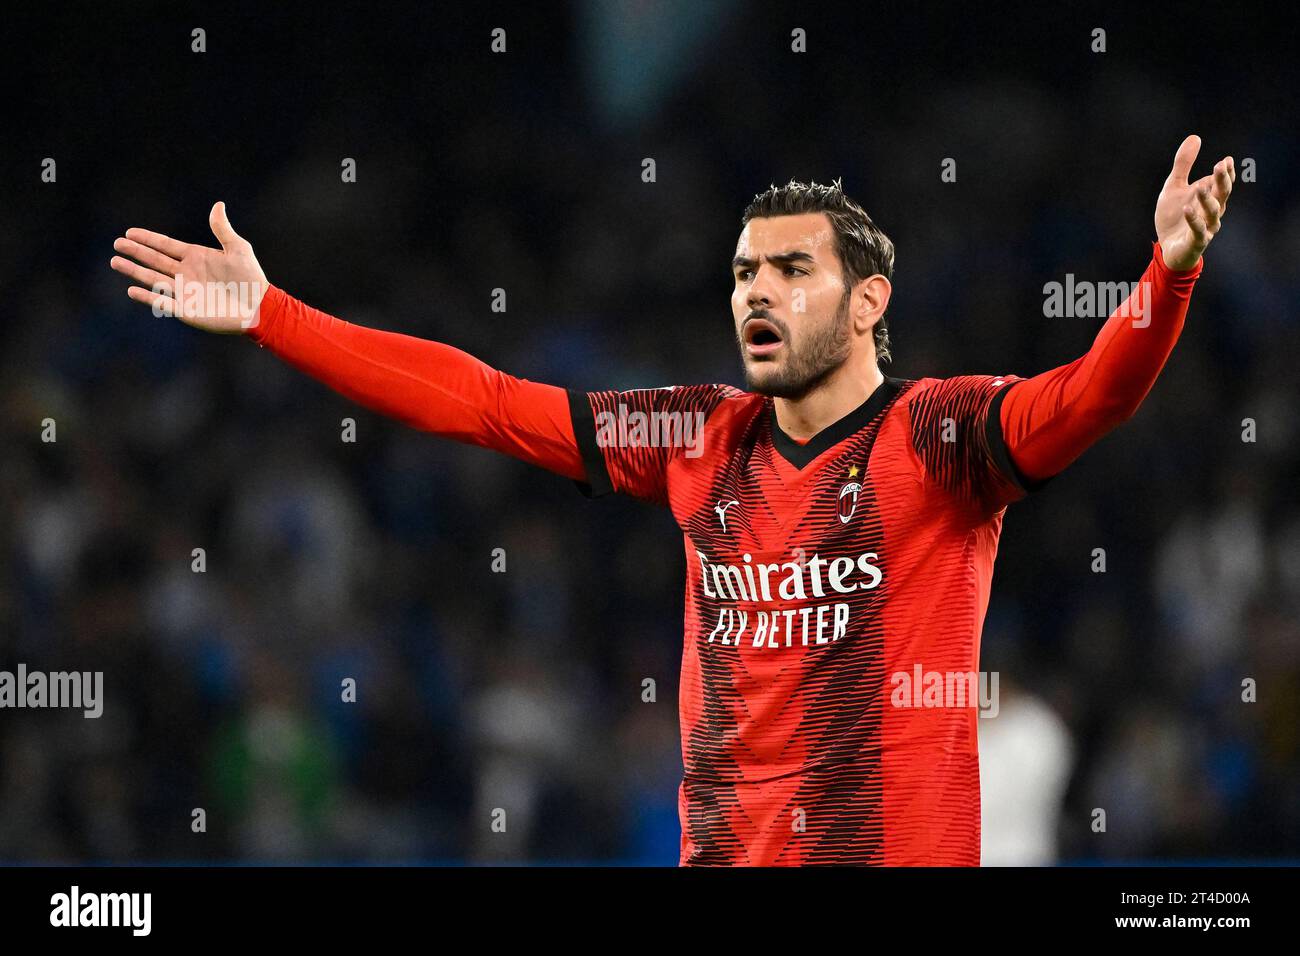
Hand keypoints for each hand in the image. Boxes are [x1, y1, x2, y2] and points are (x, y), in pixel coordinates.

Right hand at [110, 202, 269, 332]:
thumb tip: (218, 205)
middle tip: (116, 243)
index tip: (129, 232)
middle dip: (135, 251)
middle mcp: (186, 273)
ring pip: (152, 279)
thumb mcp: (237, 249)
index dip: (148, 238)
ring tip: (115, 262)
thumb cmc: (251, 278)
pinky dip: (147, 296)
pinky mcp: (186, 309)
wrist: (258, 307)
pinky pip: (162, 302)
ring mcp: (184, 291)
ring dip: (134, 271)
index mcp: (196, 257)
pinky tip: (131, 289)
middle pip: (154, 260)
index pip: (165, 245)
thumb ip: (222, 229)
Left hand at [1154, 135, 1233, 270]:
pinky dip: (1193, 220)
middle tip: (1220, 166)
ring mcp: (1206, 227)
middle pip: (1222, 194)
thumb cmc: (1174, 216)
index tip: (1226, 160)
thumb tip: (1195, 137)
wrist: (1167, 248)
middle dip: (1222, 181)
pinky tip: (1187, 209)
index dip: (1226, 173)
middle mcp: (1212, 211)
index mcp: (1210, 197)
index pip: (1223, 183)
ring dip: (1207, 199)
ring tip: (1200, 186)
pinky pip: (1198, 231)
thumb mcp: (1174, 186)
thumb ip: (1183, 164)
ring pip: (1212, 212)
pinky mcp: (1195, 241)